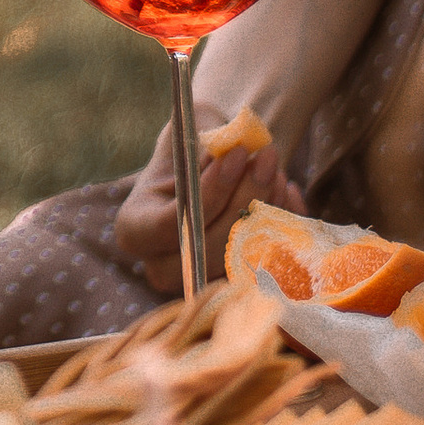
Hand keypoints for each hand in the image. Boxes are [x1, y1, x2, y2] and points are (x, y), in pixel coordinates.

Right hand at [112, 117, 302, 294]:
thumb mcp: (188, 139)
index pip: (170, 224)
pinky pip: (270, 265)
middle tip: (268, 159)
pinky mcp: (237, 286)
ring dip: (268, 212)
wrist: (206, 171)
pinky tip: (289, 193)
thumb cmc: (190, 151)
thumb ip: (206, 147)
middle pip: (208, 247)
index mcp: (134, 230)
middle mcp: (161, 266)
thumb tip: (234, 150)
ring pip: (242, 257)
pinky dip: (285, 228)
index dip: (210, 190)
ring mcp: (200, 281)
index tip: (238, 153)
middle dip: (244, 201)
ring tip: (277, 172)